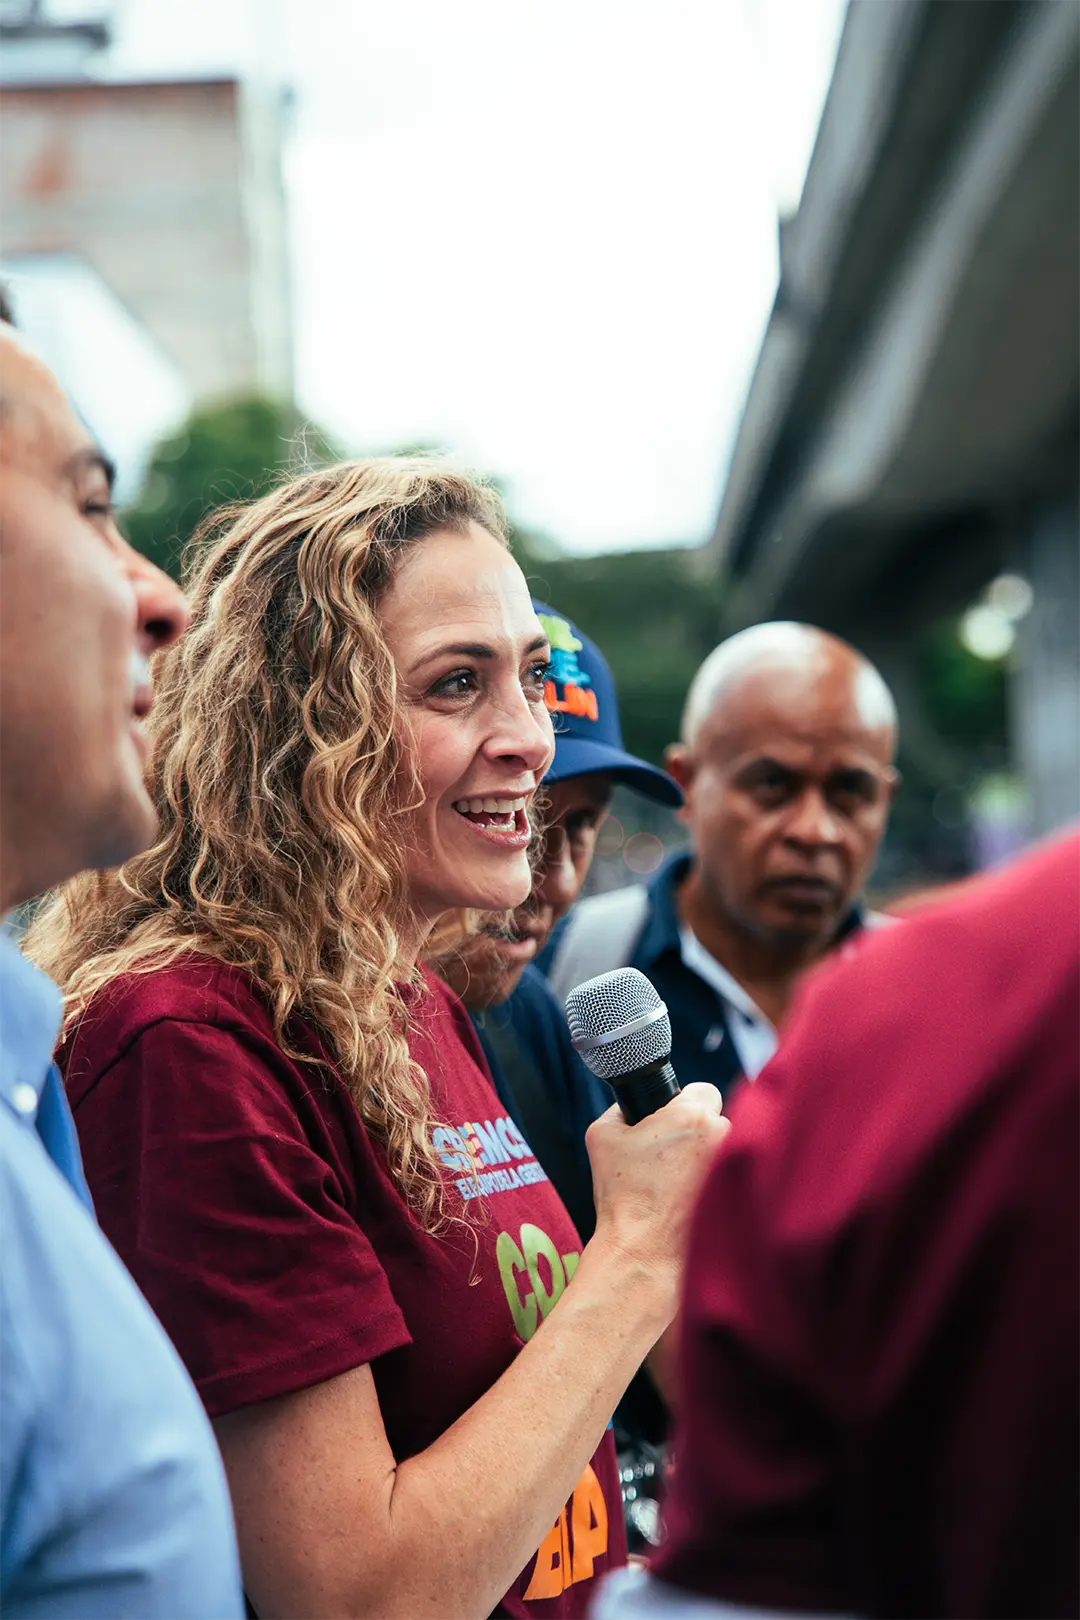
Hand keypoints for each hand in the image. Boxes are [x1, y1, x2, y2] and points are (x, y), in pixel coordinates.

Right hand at [584, 1083, 729, 1321]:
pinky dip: (710, 1180)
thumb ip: (619, 1109)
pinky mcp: (738, 1193)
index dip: (683, 1101)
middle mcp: (721, 1136)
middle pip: (714, 1118)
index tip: (671, 1118)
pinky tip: (687, 1195)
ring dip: (706, 1154)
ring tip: (676, 1177)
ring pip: (723, 1147)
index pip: (703, 1089)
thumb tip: (629, 1105)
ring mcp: (732, 1166)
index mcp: (692, 1116)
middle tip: (668, 1150)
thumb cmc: (623, 1193)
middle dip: (695, 1129)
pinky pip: (726, 1174)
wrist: (642, 1247)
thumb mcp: (602, 1135)